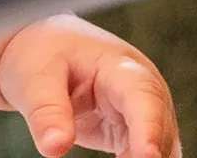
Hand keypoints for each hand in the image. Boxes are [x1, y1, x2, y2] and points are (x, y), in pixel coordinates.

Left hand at [0, 16, 179, 157]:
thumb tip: (54, 148)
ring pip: (161, 149)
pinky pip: (143, 156)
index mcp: (122, 68)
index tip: (148, 155)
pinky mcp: (133, 134)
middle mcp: (143, 92)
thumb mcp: (35, 76)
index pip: (144, 97)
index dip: (149, 128)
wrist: (46, 49)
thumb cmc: (45, 54)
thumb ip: (46, 111)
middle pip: (161, 130)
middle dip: (150, 155)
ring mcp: (143, 114)